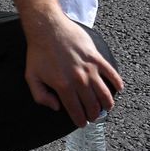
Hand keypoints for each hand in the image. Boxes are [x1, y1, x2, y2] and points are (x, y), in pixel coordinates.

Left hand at [24, 14, 123, 128]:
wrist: (47, 27)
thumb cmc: (38, 52)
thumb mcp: (31, 76)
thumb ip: (40, 96)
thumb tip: (56, 107)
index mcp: (63, 86)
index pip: (75, 110)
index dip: (80, 120)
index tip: (82, 124)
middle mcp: (78, 79)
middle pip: (92, 104)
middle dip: (93, 114)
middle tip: (93, 117)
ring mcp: (89, 68)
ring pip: (104, 93)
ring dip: (106, 104)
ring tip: (105, 108)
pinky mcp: (96, 57)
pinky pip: (111, 73)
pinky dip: (117, 83)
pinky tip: (118, 89)